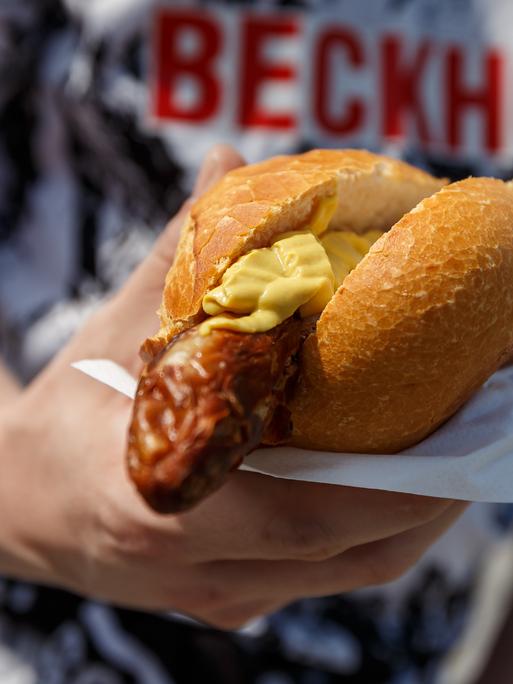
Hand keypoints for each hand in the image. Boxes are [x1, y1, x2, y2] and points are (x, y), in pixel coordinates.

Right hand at [0, 145, 466, 629]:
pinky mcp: (224, 601)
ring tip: (456, 461)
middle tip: (480, 438)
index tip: (460, 441)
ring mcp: (210, 595)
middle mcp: (189, 569)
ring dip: (411, 522)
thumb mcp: (114, 334)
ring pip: (341, 575)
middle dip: (428, 502)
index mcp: (153, 505)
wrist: (16, 502)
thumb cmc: (68, 417)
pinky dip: (370, 535)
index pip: (301, 517)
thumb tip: (228, 160)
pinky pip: (319, 578)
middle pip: (343, 555)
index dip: (393, 488)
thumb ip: (178, 253)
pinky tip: (396, 487)